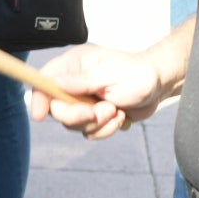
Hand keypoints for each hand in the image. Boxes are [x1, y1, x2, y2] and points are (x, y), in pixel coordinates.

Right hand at [28, 44, 164, 138]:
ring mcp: (84, 101)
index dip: (38, 98)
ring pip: (74, 124)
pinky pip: (90, 132)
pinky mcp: (94, 116)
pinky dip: (106, 129)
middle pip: (58, 109)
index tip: (40, 115)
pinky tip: (120, 116)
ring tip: (115, 110)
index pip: (45, 81)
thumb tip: (54, 82)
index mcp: (74, 65)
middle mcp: (74, 83)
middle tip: (102, 110)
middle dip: (79, 115)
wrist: (159, 85)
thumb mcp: (110, 75)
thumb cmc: (138, 73)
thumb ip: (82, 81)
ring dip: (97, 123)